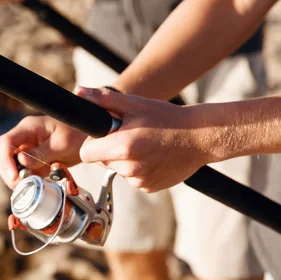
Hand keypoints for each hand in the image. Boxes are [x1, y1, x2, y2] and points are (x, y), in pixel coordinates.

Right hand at [0, 115, 87, 188]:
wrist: (87, 138)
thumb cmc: (76, 134)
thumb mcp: (61, 144)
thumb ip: (41, 153)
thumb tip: (21, 161)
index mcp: (28, 128)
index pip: (5, 142)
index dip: (6, 160)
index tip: (14, 176)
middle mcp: (22, 138)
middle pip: (2, 157)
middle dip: (10, 173)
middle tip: (25, 184)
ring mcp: (25, 150)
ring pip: (8, 167)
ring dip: (16, 179)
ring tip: (32, 185)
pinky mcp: (30, 162)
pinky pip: (20, 173)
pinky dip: (25, 182)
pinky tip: (37, 185)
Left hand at [77, 87, 214, 192]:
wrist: (200, 137)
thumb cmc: (167, 118)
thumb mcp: (135, 104)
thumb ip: (104, 100)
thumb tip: (79, 92)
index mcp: (122, 147)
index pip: (86, 154)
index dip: (93, 143)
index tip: (105, 135)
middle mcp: (129, 168)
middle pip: (101, 162)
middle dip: (109, 149)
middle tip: (131, 135)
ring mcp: (139, 180)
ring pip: (118, 170)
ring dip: (125, 159)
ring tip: (146, 144)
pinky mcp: (149, 187)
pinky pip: (133, 178)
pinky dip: (138, 169)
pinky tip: (153, 156)